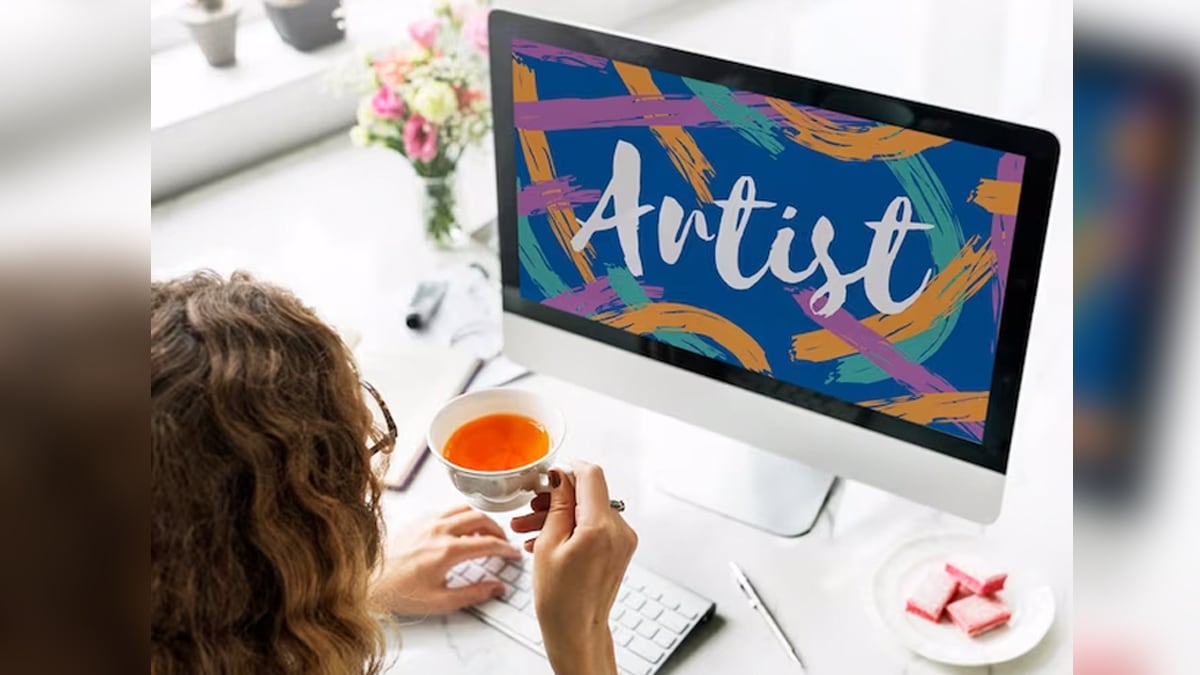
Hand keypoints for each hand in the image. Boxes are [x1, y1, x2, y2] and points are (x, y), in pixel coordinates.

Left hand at [369, 504, 521, 614]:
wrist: (368, 582)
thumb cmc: (398, 592)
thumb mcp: (440, 601)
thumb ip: (473, 594)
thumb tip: (496, 588)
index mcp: (447, 551)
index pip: (488, 543)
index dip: (506, 548)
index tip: (512, 554)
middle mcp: (438, 531)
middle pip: (480, 518)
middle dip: (497, 529)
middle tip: (502, 541)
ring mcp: (427, 522)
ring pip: (463, 508)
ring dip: (479, 518)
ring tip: (484, 533)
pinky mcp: (417, 520)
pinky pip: (447, 510)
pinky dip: (461, 516)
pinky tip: (459, 531)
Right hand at [511, 463, 637, 674]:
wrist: (576, 631)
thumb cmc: (560, 599)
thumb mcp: (548, 544)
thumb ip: (557, 505)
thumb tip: (561, 478)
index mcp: (600, 527)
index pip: (591, 475)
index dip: (568, 470)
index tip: (549, 477)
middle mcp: (619, 530)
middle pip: (588, 494)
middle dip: (557, 498)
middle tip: (529, 509)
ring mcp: (622, 540)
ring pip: (589, 510)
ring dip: (560, 515)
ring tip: (528, 530)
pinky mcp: (620, 549)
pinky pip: (595, 526)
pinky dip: (573, 528)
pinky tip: (546, 540)